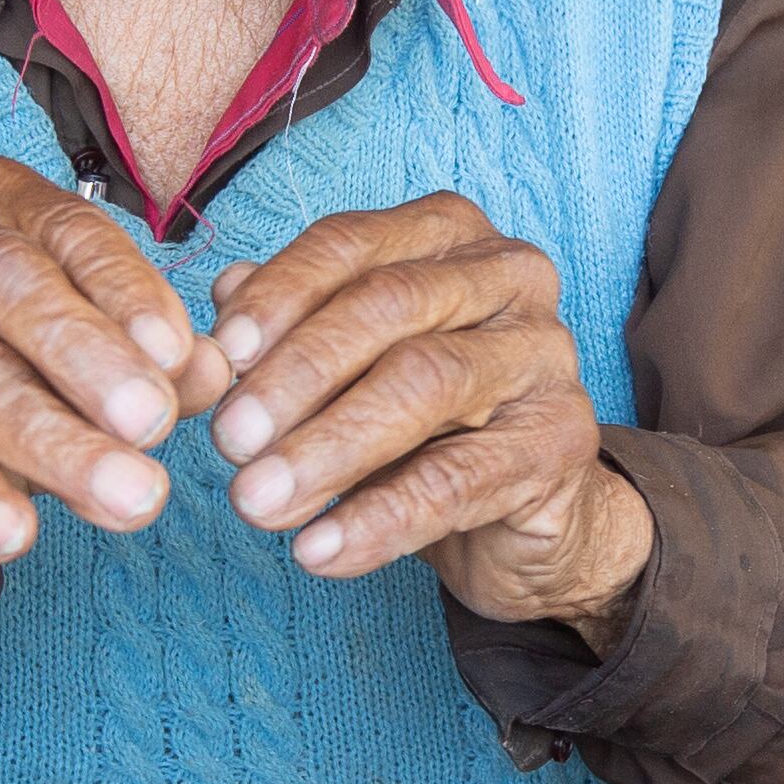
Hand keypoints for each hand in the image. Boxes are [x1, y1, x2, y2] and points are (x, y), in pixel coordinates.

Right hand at [0, 157, 230, 609]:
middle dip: (89, 357)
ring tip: (130, 498)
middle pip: (10, 286)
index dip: (126, 290)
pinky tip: (12, 534)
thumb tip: (212, 371)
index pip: (68, 230)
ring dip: (55, 443)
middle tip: (154, 424)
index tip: (180, 357)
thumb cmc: (15, 377)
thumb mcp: (92, 364)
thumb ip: (154, 363)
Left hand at [206, 193, 654, 641]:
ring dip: (328, 447)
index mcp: (447, 233)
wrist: (520, 514)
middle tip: (229, 441)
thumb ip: (286, 331)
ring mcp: (545, 353)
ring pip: (425, 383)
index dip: (278, 297)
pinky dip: (378, 520)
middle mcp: (509, 275)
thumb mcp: (345, 371)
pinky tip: (319, 550)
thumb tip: (222, 308)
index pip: (349, 244)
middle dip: (296, 375)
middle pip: (387, 307)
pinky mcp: (562, 439)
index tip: (221, 357)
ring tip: (256, 502)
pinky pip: (459, 480)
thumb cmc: (421, 423)